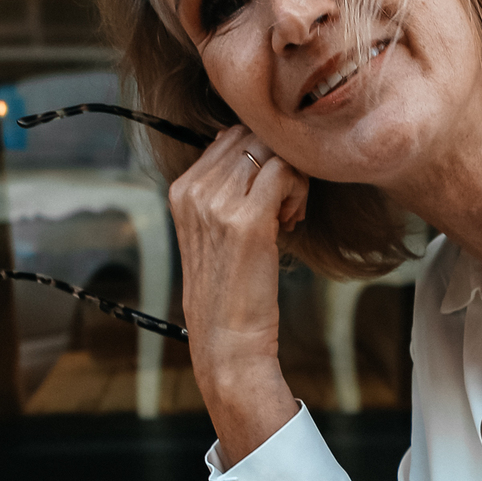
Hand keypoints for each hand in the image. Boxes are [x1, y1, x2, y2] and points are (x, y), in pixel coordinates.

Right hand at [168, 122, 307, 465]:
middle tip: (287, 207)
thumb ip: (225, 190)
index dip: (261, 158)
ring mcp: (218, 203)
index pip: (230, 136)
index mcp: (181, 189)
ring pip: (271, 151)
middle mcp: (194, 190)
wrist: (226, 343)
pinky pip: (286, 172)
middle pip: (252, 138)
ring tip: (290, 216)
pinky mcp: (248, 220)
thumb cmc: (228, 293)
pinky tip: (294, 221)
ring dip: (293, 179)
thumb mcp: (214, 235)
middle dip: (279, 164)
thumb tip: (249, 147)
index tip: (271, 199)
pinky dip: (300, 191)